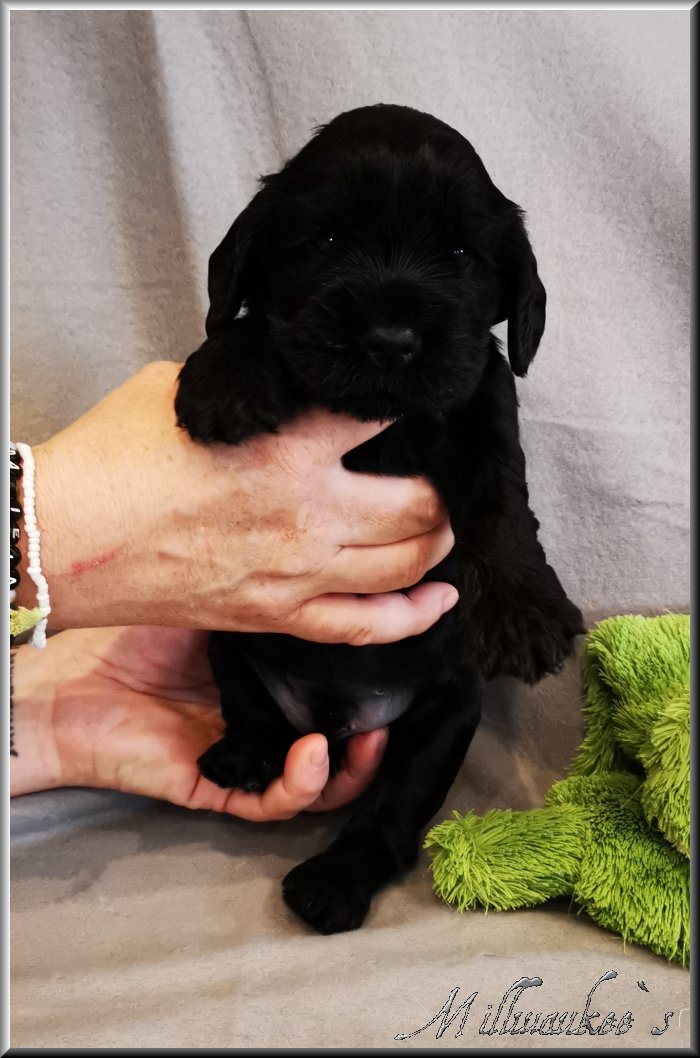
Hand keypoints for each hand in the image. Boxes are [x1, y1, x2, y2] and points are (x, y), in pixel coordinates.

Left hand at [10, 626, 388, 819]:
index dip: (370, 681)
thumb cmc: (135, 642)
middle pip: (336, 743)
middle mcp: (263, 725)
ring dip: (351, 769)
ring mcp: (244, 761)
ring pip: (316, 784)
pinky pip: (270, 803)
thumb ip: (265, 601)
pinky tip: (313, 755)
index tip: (400, 651)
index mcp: (267, 685)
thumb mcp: (214, 607)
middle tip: (399, 703)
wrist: (69, 687)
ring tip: (370, 740)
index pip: (332, 692)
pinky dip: (301, 785)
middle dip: (376, 733)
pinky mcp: (217, 788)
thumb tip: (322, 572)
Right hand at [21, 361, 456, 641]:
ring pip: (407, 565)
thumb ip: (257, 383)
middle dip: (445, 485)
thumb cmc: (112, 459)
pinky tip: (440, 600)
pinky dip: (414, 616)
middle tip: (447, 470)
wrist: (64, 539)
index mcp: (290, 445)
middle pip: (421, 503)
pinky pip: (365, 628)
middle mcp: (308, 513)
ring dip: (440, 542)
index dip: (416, 403)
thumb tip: (291, 376)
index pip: (386, 414)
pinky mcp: (278, 614)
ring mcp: (298, 573)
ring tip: (445, 523)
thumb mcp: (190, 389)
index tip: (424, 399)